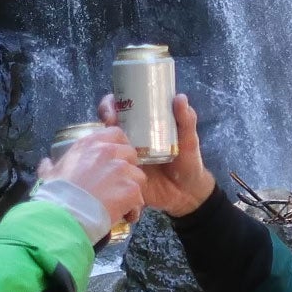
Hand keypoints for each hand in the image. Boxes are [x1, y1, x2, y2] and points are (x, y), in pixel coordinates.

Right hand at [40, 128, 145, 227]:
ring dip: (132, 188)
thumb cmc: (56, 194)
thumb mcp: (49, 174)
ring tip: (121, 201)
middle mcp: (108, 152)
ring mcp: (121, 169)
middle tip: (119, 182)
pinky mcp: (131, 189)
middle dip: (128, 168)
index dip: (120, 145)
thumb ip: (50, 166)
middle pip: (131, 154)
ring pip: (138, 176)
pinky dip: (134, 206)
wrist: (65, 215)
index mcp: (90, 144)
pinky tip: (125, 214)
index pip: (116, 134)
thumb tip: (46, 163)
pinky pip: (139, 197)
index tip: (117, 156)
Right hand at [98, 91, 217, 214]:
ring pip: (105, 145)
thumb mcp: (189, 140)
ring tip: (110, 141)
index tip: (114, 105)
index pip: (122, 108)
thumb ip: (186, 120)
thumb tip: (180, 97)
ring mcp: (125, 158)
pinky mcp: (123, 175)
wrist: (186, 194)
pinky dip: (104, 164)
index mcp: (143, 127)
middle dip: (104, 117)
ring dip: (102, 140)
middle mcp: (130, 140)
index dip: (112, 104)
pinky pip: (109, 169)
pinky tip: (108, 163)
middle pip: (108, 124)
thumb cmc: (188, 163)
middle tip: (110, 120)